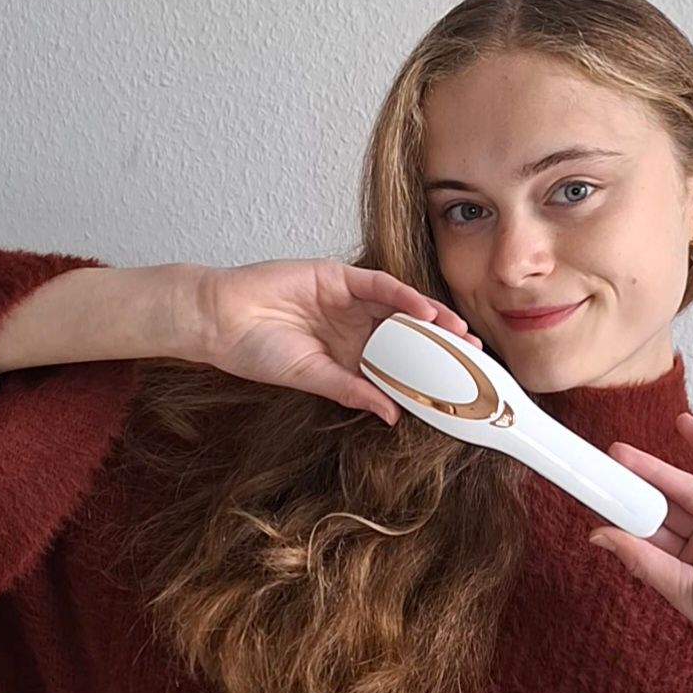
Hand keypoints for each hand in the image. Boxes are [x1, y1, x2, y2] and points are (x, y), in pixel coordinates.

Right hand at [186, 259, 480, 425]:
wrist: (219, 320)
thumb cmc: (254, 351)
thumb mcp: (311, 378)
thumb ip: (352, 392)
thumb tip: (391, 415)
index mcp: (348, 355)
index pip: (396, 363)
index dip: (426, 373)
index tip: (457, 388)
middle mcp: (353, 326)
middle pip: (407, 334)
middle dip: (440, 344)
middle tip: (474, 358)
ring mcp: (347, 300)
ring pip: (401, 308)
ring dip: (432, 319)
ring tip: (460, 334)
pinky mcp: (337, 277)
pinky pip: (379, 285)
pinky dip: (404, 296)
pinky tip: (426, 310)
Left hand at [590, 413, 692, 692]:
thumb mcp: (682, 590)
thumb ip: (642, 559)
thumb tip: (598, 534)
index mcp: (689, 565)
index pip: (649, 532)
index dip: (622, 514)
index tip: (593, 497)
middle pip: (664, 507)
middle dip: (633, 486)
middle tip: (601, 465)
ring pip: (688, 488)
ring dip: (656, 469)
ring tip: (620, 453)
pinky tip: (685, 426)